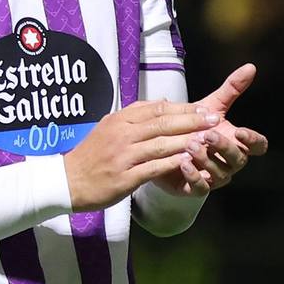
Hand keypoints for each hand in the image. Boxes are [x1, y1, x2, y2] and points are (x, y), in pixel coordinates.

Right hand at [65, 97, 221, 210]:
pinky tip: (191, 162)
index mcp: (120, 119)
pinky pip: (155, 168)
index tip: (205, 109)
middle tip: (216, 119)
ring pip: (162, 144)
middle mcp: (122, 134)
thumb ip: (135, 115)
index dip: (184, 108)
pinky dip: (174, 164)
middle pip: (163, 123)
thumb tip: (163, 103)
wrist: (67, 180)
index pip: (158, 109)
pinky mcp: (125, 177)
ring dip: (188, 141)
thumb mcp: (109, 127)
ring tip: (210, 140)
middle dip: (193, 120)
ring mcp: (124, 156)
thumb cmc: (91, 155)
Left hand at [177, 63, 267, 192]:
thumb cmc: (193, 126)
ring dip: (206, 159)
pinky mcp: (196, 188)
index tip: (240, 131)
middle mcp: (230, 162)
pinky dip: (193, 176)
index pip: (258, 146)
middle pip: (239, 160)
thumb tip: (251, 67)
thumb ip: (231, 89)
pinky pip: (201, 188)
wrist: (165, 145)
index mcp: (237, 143)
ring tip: (189, 144)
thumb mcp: (211, 105)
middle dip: (224, 147)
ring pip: (220, 174)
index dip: (253, 140)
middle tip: (207, 135)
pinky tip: (182, 162)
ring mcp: (215, 177)